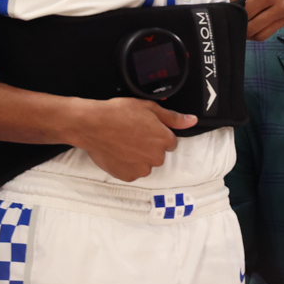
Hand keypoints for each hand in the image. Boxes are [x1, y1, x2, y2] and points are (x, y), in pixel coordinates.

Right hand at [69, 97, 197, 180]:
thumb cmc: (118, 113)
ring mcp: (142, 168)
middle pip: (158, 154)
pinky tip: (118, 152)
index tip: (145, 130)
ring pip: (145, 164)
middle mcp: (156, 157)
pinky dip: (127, 165)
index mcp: (164, 140)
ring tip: (123, 143)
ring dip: (138, 157)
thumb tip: (191, 120)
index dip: (157, 135)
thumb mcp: (148, 108)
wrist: (92, 125)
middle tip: (132, 135)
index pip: (170, 142)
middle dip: (148, 147)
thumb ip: (173, 117)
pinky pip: (133, 172)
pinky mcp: (128, 176)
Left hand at [230, 0, 283, 39]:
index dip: (234, 15)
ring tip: (245, 21)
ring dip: (252, 31)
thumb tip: (227, 5)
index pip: (244, 16)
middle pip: (253, 30)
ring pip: (263, 35)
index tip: (229, 11)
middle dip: (241, 26)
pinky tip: (259, 16)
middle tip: (234, 19)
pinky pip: (274, 29)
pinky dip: (264, 27)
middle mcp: (281, 7)